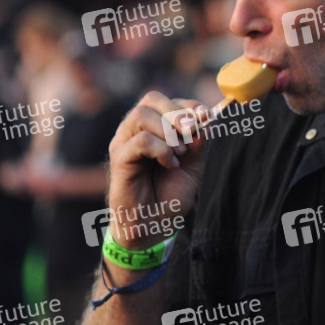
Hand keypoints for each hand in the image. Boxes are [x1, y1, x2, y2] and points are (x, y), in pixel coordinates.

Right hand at [107, 91, 209, 249]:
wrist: (154, 225)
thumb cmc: (170, 194)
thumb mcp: (192, 165)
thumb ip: (197, 143)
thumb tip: (204, 120)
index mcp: (153, 127)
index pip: (167, 100)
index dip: (189, 105)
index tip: (206, 117)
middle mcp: (135, 130)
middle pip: (151, 99)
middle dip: (177, 112)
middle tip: (192, 132)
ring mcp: (124, 142)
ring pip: (142, 115)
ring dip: (168, 131)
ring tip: (181, 153)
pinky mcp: (119, 159)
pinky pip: (140, 141)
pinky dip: (161, 150)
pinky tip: (171, 164)